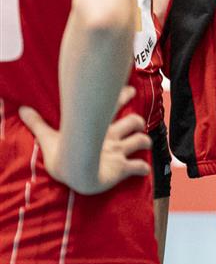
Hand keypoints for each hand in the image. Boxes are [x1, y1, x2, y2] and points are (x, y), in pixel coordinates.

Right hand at [19, 86, 151, 194]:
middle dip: (138, 121)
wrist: (76, 173)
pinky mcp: (122, 168)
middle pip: (133, 122)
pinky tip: (145, 170)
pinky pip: (138, 168)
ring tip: (145, 143)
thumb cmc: (62, 155)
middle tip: (139, 122)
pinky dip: (143, 168)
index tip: (131, 90)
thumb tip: (22, 109)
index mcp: (98, 129)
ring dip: (145, 141)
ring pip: (141, 141)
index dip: (124, 97)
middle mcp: (112, 139)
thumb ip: (38, 124)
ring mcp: (119, 153)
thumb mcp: (49, 137)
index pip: (114, 107)